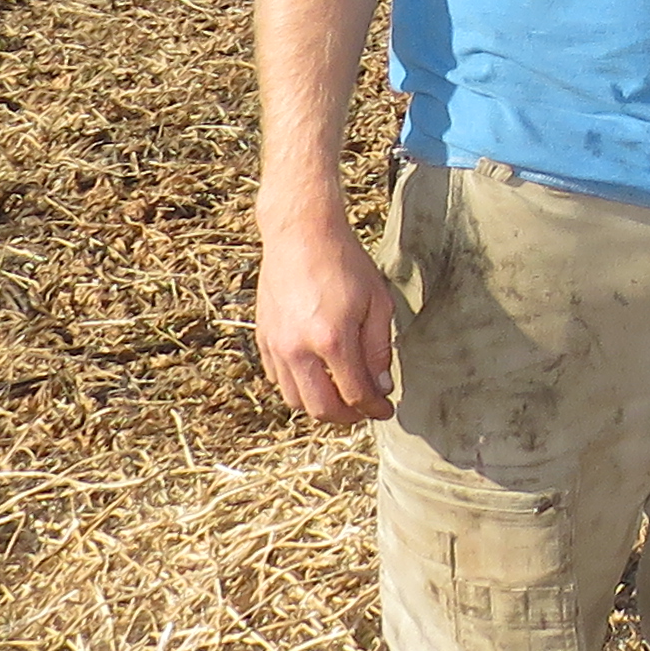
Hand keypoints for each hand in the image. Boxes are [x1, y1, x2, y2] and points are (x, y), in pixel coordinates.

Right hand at [255, 203, 399, 424]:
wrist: (301, 233)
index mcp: (332, 340)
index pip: (355, 395)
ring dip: (321, 405)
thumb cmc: (345, 263)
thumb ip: (379, 350)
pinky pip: (278, 379)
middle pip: (321, 409)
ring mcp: (276, 345)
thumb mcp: (378, 303)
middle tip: (364, 409)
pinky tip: (317, 374)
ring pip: (295, 400)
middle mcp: (299, 349)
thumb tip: (381, 386)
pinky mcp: (263, 338)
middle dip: (347, 417)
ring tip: (342, 394)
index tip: (386, 409)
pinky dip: (298, 386)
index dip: (374, 408)